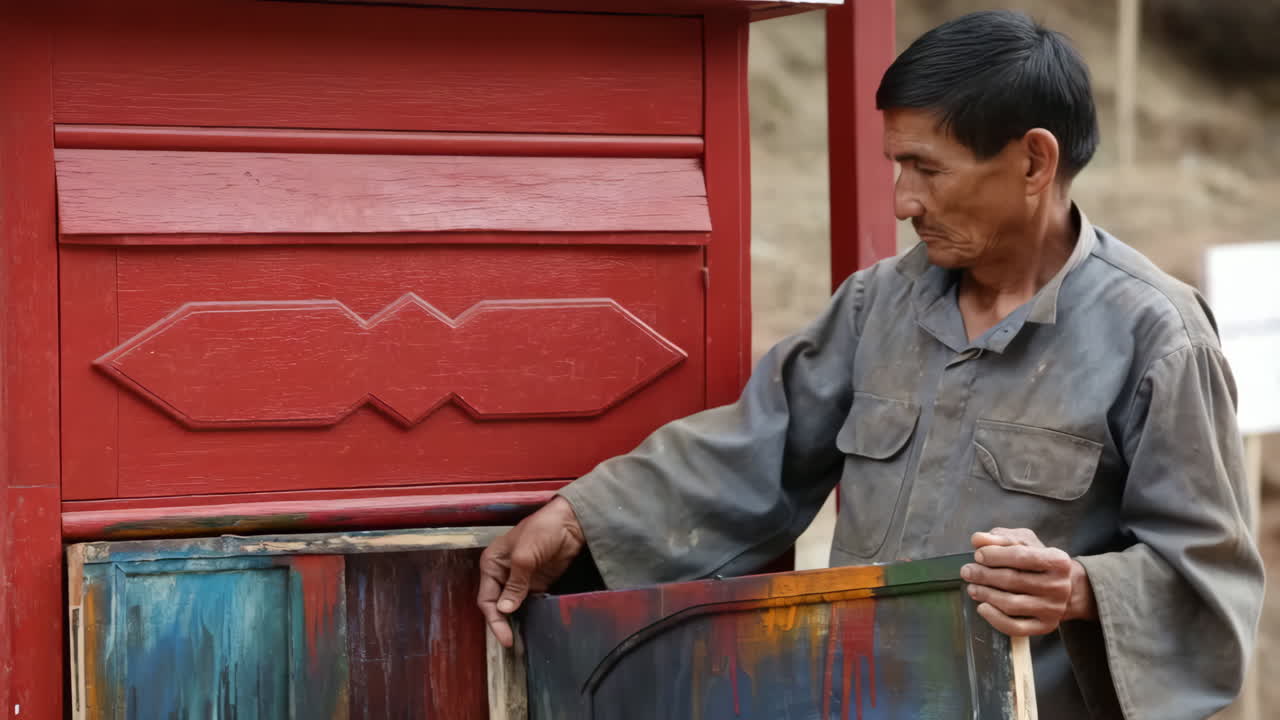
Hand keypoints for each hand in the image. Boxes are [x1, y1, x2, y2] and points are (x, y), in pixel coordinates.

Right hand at [478, 495, 585, 647]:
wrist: (571, 522)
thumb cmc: (543, 530)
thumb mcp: (525, 555)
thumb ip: (515, 583)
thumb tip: (505, 609)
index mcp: (492, 563)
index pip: (486, 598)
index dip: (494, 619)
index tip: (505, 636)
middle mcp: (503, 573)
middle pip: (497, 605)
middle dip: (503, 624)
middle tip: (513, 643)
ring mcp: (520, 580)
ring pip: (513, 607)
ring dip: (516, 622)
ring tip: (522, 641)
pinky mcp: (537, 584)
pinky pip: (530, 604)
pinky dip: (530, 615)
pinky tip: (534, 627)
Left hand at [961, 527, 1096, 636]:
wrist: (1062, 587)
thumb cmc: (1037, 561)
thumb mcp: (1024, 542)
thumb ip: (1001, 538)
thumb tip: (977, 539)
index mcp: (1058, 560)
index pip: (1021, 556)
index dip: (995, 555)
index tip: (977, 555)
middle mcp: (1060, 586)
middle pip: (1013, 580)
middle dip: (984, 575)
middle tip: (967, 571)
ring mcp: (1053, 609)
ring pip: (1011, 604)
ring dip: (985, 595)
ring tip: (972, 587)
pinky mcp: (1045, 626)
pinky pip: (1015, 627)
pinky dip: (994, 618)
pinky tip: (982, 607)